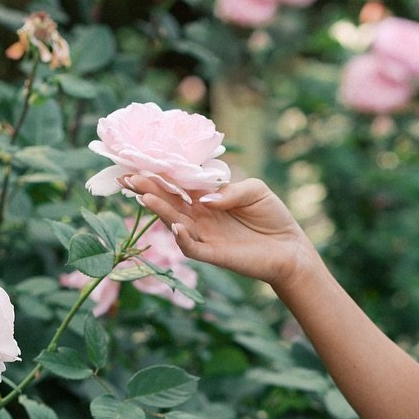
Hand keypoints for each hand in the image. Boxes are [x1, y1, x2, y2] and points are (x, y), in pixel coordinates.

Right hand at [121, 171, 314, 290]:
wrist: (291, 248)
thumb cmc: (273, 217)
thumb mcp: (255, 191)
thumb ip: (231, 190)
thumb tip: (206, 199)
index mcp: (207, 198)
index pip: (178, 184)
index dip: (159, 174)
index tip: (137, 163)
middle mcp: (201, 216)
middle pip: (169, 201)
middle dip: (148, 188)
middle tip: (127, 177)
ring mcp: (205, 235)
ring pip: (175, 222)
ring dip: (160, 210)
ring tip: (144, 196)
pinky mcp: (214, 254)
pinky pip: (192, 248)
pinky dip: (183, 239)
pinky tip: (176, 227)